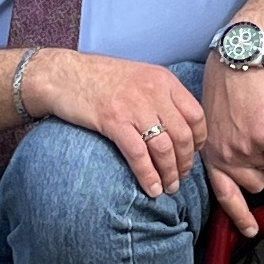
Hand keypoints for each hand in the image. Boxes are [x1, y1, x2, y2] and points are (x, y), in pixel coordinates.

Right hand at [38, 47, 208, 198]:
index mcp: (164, 80)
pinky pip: (138, 155)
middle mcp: (153, 91)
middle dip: (185, 163)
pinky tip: (151, 189)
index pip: (196, 115)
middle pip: (183, 136)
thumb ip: (160, 96)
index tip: (194, 155)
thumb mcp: (139, 77)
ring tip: (169, 188)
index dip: (199, 140)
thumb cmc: (100, 77)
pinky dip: (148, 175)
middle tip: (181, 178)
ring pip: (164, 148)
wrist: (64, 74)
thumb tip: (177, 127)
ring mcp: (133, 106)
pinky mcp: (113, 121)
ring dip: (169, 173)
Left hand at [201, 44, 263, 230]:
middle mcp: (224, 155)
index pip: (224, 195)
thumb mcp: (213, 123)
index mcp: (210, 153)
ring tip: (263, 122)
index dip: (240, 216)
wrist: (240, 59)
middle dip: (263, 164)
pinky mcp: (263, 135)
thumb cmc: (228, 84)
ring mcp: (243, 147)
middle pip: (256, 182)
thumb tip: (244, 164)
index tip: (251, 231)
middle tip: (260, 138)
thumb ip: (224, 147)